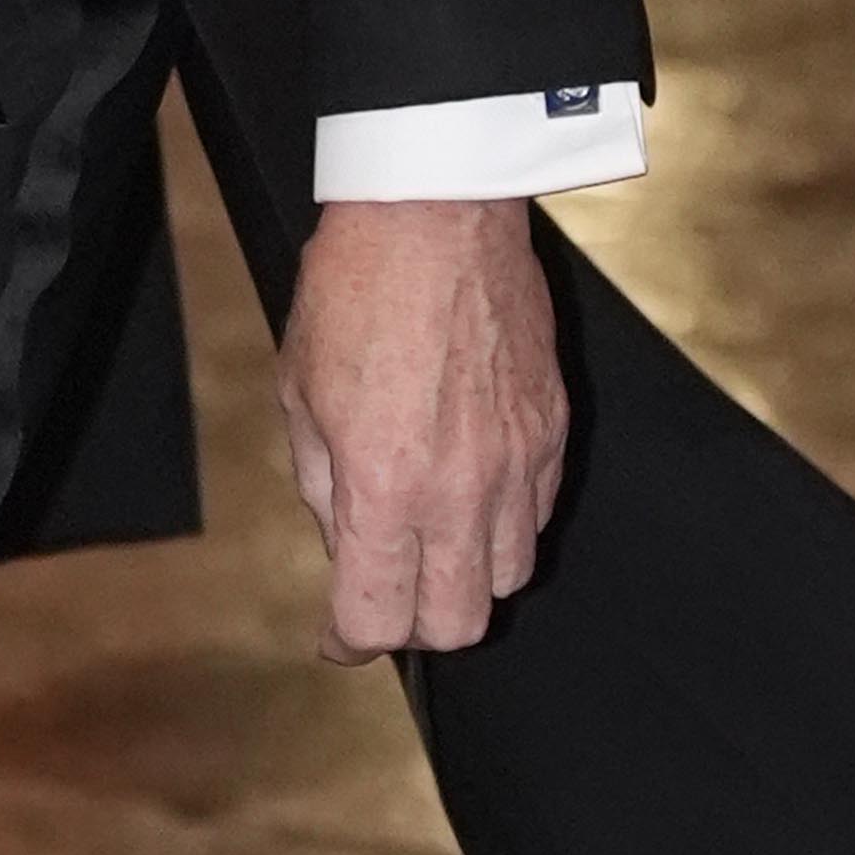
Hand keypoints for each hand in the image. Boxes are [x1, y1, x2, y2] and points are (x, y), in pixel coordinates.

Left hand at [276, 196, 569, 661]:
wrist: (435, 213)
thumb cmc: (356, 291)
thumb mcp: (301, 395)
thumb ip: (324, 486)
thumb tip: (344, 544)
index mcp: (384, 486)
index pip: (379, 618)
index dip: (348, 641)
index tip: (338, 636)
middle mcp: (461, 489)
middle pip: (459, 623)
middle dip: (415, 626)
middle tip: (386, 596)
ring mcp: (518, 462)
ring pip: (508, 576)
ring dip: (465, 577)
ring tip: (430, 541)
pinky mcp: (554, 430)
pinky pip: (538, 516)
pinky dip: (503, 526)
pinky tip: (469, 494)